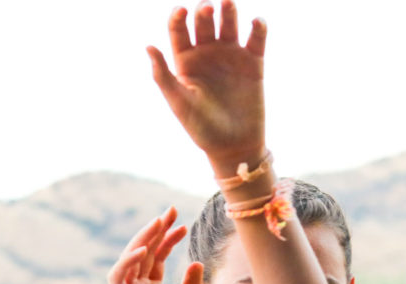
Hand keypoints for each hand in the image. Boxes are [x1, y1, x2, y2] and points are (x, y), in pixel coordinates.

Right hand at [108, 208, 202, 283]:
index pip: (156, 257)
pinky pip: (118, 278)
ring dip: (142, 239)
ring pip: (129, 259)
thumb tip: (196, 262)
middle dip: (156, 230)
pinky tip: (143, 250)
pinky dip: (127, 262)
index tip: (183, 224)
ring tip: (159, 221)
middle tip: (171, 210)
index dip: (167, 239)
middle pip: (144, 252)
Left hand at [148, 0, 266, 170]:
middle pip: (204, 22)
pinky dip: (257, 28)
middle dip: (204, 11)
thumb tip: (147, 46)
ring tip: (227, 2)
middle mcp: (206, 53)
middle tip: (207, 7)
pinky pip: (256, 39)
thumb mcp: (179, 103)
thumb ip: (163, 75)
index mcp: (185, 61)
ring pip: (228, 24)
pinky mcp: (253, 63)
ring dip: (228, 11)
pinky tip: (256, 23)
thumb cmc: (201, 128)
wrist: (234, 146)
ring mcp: (230, 56)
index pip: (179, 30)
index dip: (178, 17)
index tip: (181, 10)